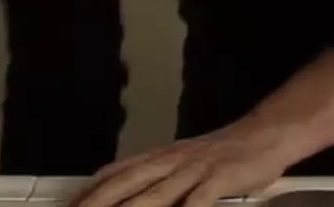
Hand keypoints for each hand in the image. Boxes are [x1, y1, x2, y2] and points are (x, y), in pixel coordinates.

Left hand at [67, 121, 301, 206]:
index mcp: (160, 156)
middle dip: (97, 203)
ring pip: (154, 196)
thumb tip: (127, 194)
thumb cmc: (225, 154)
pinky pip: (197, 202)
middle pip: (125, 184)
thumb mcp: (184, 161)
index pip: (114, 173)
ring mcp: (194, 169)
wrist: (266, 134)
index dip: (88, 191)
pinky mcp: (219, 178)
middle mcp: (171, 161)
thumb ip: (157, 179)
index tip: (67, 206)